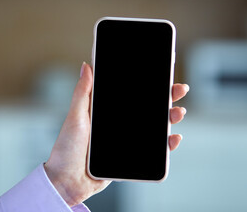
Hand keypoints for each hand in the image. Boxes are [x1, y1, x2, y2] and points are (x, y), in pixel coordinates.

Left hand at [45, 62, 188, 206]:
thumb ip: (82, 92)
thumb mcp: (75, 117)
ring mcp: (126, 140)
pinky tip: (174, 138)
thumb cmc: (67, 149)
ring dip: (170, 119)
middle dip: (165, 98)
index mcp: (106, 112)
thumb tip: (87, 66)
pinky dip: (166, 145)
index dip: (147, 83)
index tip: (162, 73)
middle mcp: (118, 124)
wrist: (68, 181)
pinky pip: (153, 150)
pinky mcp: (131, 157)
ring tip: (178, 112)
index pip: (130, 94)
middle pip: (146, 108)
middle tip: (179, 89)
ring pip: (154, 127)